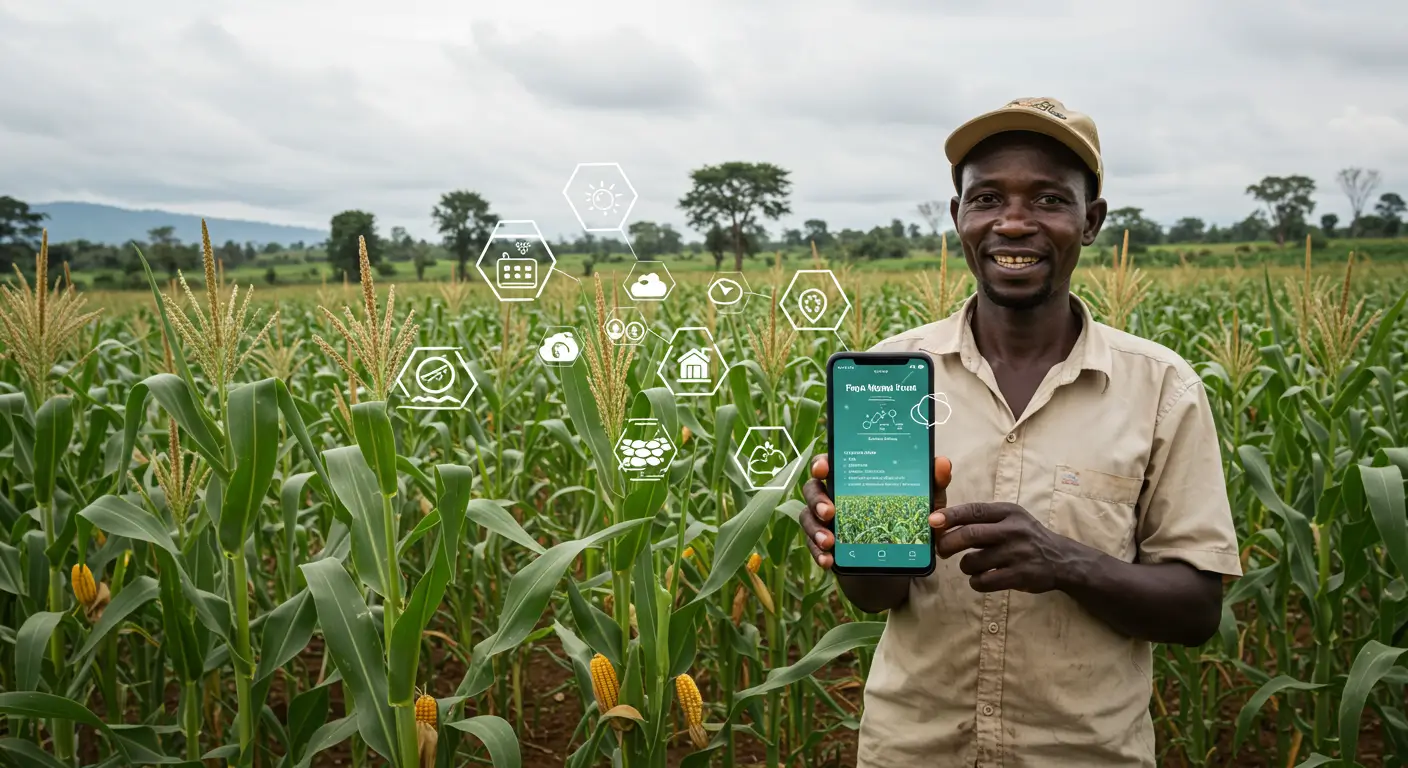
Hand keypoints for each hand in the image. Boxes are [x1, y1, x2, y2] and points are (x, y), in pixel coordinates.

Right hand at [800, 454, 952, 569]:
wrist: (894, 559)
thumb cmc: (906, 519)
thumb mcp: (923, 504)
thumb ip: (932, 484)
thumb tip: (942, 463)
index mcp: (852, 477)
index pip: (830, 462)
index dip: (822, 463)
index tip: (824, 468)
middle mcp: (833, 494)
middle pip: (812, 488)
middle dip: (817, 499)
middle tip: (829, 512)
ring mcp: (825, 519)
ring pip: (807, 517)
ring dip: (815, 529)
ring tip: (830, 542)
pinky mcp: (823, 542)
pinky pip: (812, 545)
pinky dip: (817, 552)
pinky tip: (828, 560)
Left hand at [931, 502, 1080, 592]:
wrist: (1061, 559)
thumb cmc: (1026, 536)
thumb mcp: (1011, 518)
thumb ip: (983, 519)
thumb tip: (942, 523)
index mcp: (1008, 512)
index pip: (973, 510)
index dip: (950, 516)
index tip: (932, 521)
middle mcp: (1013, 530)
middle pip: (970, 534)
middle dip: (948, 543)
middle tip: (941, 550)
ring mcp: (1017, 553)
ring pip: (974, 561)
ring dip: (964, 565)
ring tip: (970, 565)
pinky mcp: (1020, 575)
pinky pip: (985, 581)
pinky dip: (976, 582)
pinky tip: (980, 579)